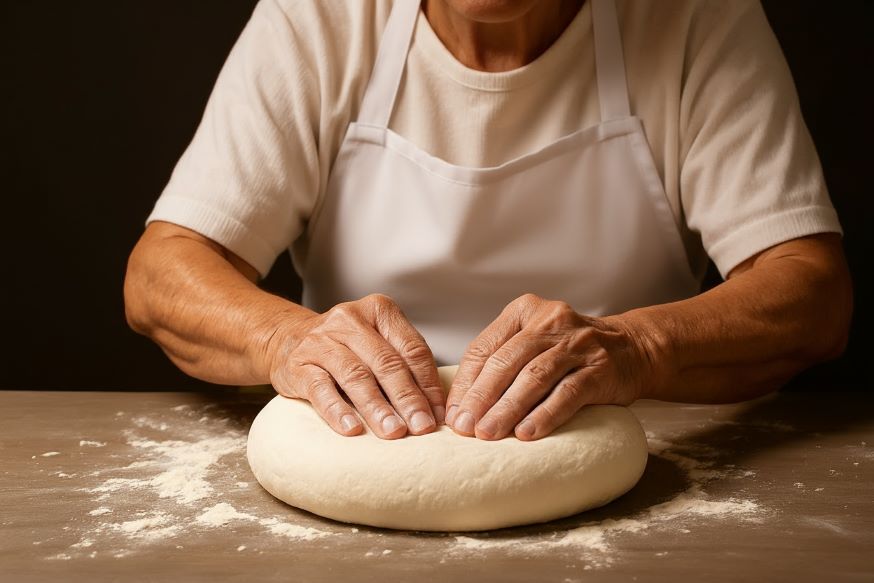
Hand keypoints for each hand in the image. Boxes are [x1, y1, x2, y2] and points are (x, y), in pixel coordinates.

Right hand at [267, 293, 444, 438]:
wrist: (287, 339)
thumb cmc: (345, 347)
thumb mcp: (377, 343)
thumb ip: (404, 365)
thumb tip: (436, 410)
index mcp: (379, 311)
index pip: (413, 349)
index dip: (428, 384)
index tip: (439, 415)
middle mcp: (350, 320)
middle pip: (387, 363)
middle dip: (408, 399)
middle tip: (422, 427)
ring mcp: (322, 341)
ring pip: (356, 376)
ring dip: (377, 407)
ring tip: (393, 432)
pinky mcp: (299, 364)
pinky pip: (320, 389)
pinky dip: (337, 410)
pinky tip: (351, 429)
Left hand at [445, 294, 651, 440]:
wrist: (633, 349)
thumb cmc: (569, 353)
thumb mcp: (534, 343)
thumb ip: (502, 362)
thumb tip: (462, 408)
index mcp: (523, 311)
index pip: (484, 348)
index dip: (466, 384)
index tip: (453, 414)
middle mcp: (549, 321)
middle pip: (506, 362)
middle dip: (481, 398)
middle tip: (465, 428)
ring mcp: (577, 343)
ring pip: (533, 377)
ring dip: (507, 409)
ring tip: (489, 434)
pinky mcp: (600, 368)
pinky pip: (568, 393)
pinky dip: (545, 414)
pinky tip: (527, 433)